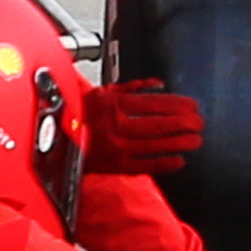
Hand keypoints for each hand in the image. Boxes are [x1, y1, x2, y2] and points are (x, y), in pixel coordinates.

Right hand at [84, 82, 205, 177]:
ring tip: (195, 140)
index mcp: (113, 104)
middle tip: (199, 123)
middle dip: (183, 124)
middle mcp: (115, 124)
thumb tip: (157, 84)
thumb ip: (133, 86)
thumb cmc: (78, 111)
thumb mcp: (103, 91)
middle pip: (158, 124)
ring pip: (153, 145)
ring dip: (178, 143)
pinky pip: (142, 165)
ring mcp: (114, 146)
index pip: (154, 103)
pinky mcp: (112, 165)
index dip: (178, 105)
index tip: (193, 106)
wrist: (51, 134)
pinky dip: (162, 164)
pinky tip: (178, 161)